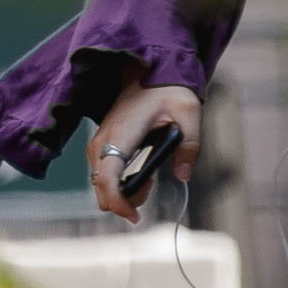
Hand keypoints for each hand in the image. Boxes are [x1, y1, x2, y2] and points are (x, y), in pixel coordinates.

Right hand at [87, 83, 204, 222]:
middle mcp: (102, 142)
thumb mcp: (188, 113)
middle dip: (125, 200)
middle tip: (152, 188)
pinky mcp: (101, 145)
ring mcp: (98, 144)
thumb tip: (183, 175)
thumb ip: (189, 146)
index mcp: (120, 135)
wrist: (148, 70)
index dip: (119, 203)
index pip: (107, 180)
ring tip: (150, 178)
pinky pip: (103, 174)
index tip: (136, 216)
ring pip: (100, 185)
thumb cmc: (167, 90)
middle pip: (101, 189)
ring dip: (124, 192)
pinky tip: (143, 171)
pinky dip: (120, 182)